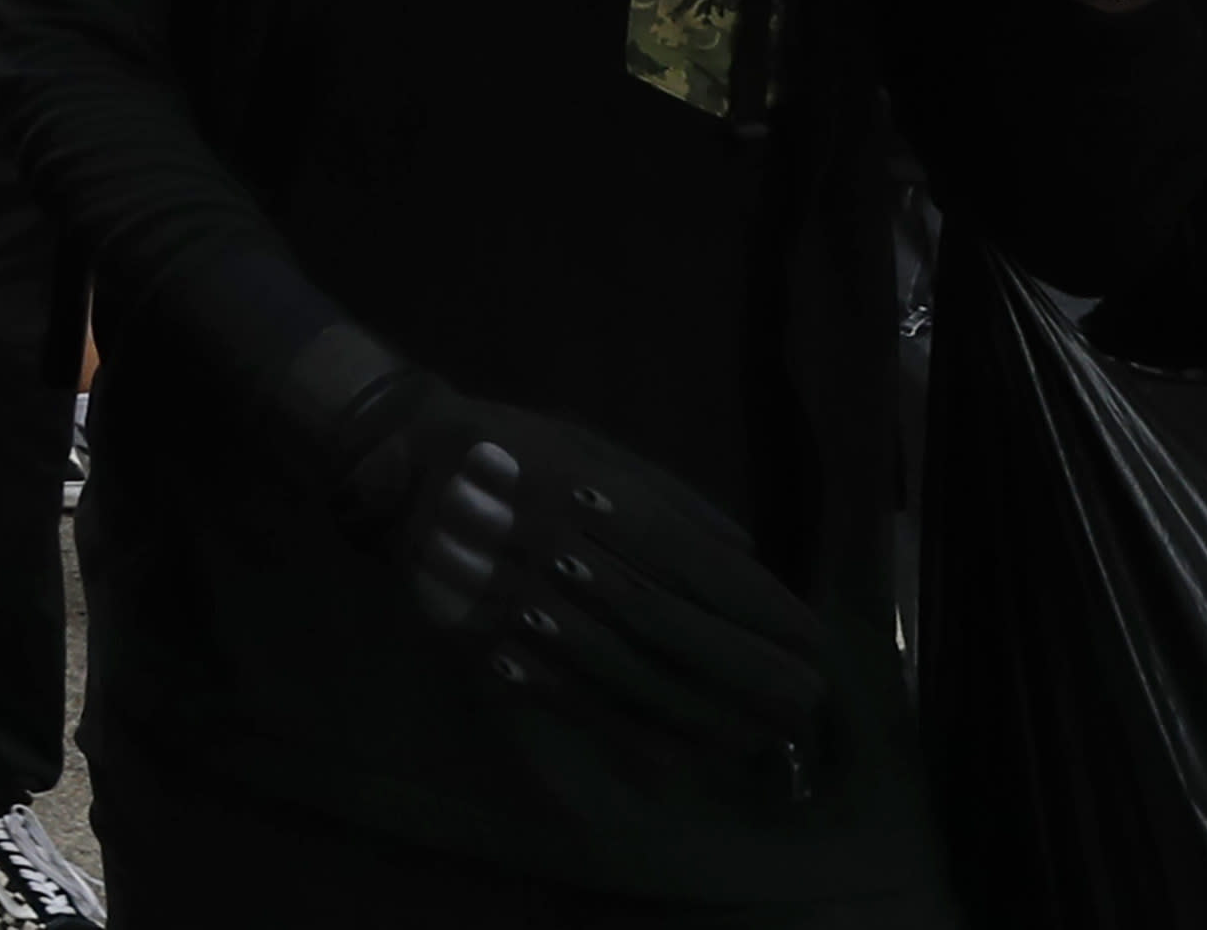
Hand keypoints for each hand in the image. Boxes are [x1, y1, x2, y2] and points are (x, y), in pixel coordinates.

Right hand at [326, 371, 832, 762]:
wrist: (394, 465)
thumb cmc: (505, 448)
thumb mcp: (587, 444)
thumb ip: (667, 496)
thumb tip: (744, 553)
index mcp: (591, 495)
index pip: (693, 564)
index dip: (758, 609)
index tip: (812, 642)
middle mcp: (563, 551)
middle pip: (669, 623)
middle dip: (745, 668)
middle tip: (805, 701)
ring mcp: (526, 604)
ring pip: (625, 670)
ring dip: (701, 712)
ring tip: (760, 737)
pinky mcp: (493, 646)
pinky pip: (566, 699)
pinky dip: (626, 736)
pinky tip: (678, 762)